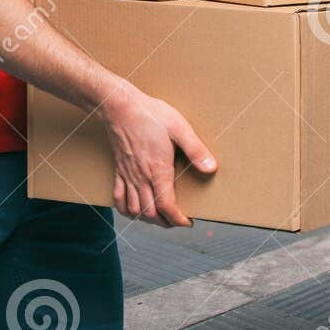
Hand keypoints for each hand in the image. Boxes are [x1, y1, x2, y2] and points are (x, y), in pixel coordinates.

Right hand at [99, 87, 216, 226]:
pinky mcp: (119, 170)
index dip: (178, 219)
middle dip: (165, 223)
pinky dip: (125, 209)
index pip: (166, 206)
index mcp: (157, 170)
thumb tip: (211, 168)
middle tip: (177, 221)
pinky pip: (118, 197)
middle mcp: (141, 177)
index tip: (188, 222)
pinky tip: (133, 210)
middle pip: (150, 213)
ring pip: (134, 209)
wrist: (120, 106)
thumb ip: (195, 150)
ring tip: (160, 218)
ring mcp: (128, 175)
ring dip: (147, 219)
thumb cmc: (151, 115)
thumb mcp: (179, 128)